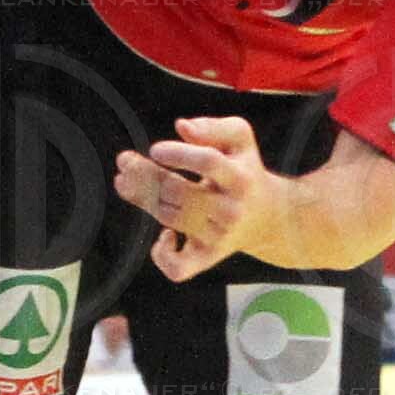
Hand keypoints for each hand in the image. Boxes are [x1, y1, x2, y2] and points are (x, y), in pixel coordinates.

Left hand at [113, 114, 274, 279]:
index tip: (154, 149)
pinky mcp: (208, 257)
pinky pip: (179, 267)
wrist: (269, 217)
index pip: (208, 162)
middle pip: (179, 192)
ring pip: (170, 218)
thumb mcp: (239, 140)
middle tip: (124, 161)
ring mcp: (219, 237)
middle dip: (146, 176)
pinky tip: (163, 236)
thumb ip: (213, 127)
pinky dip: (163, 255)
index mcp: (239, 177)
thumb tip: (182, 126)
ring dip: (144, 199)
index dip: (178, 154)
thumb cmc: (244, 170)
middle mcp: (230, 209)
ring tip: (126, 182)